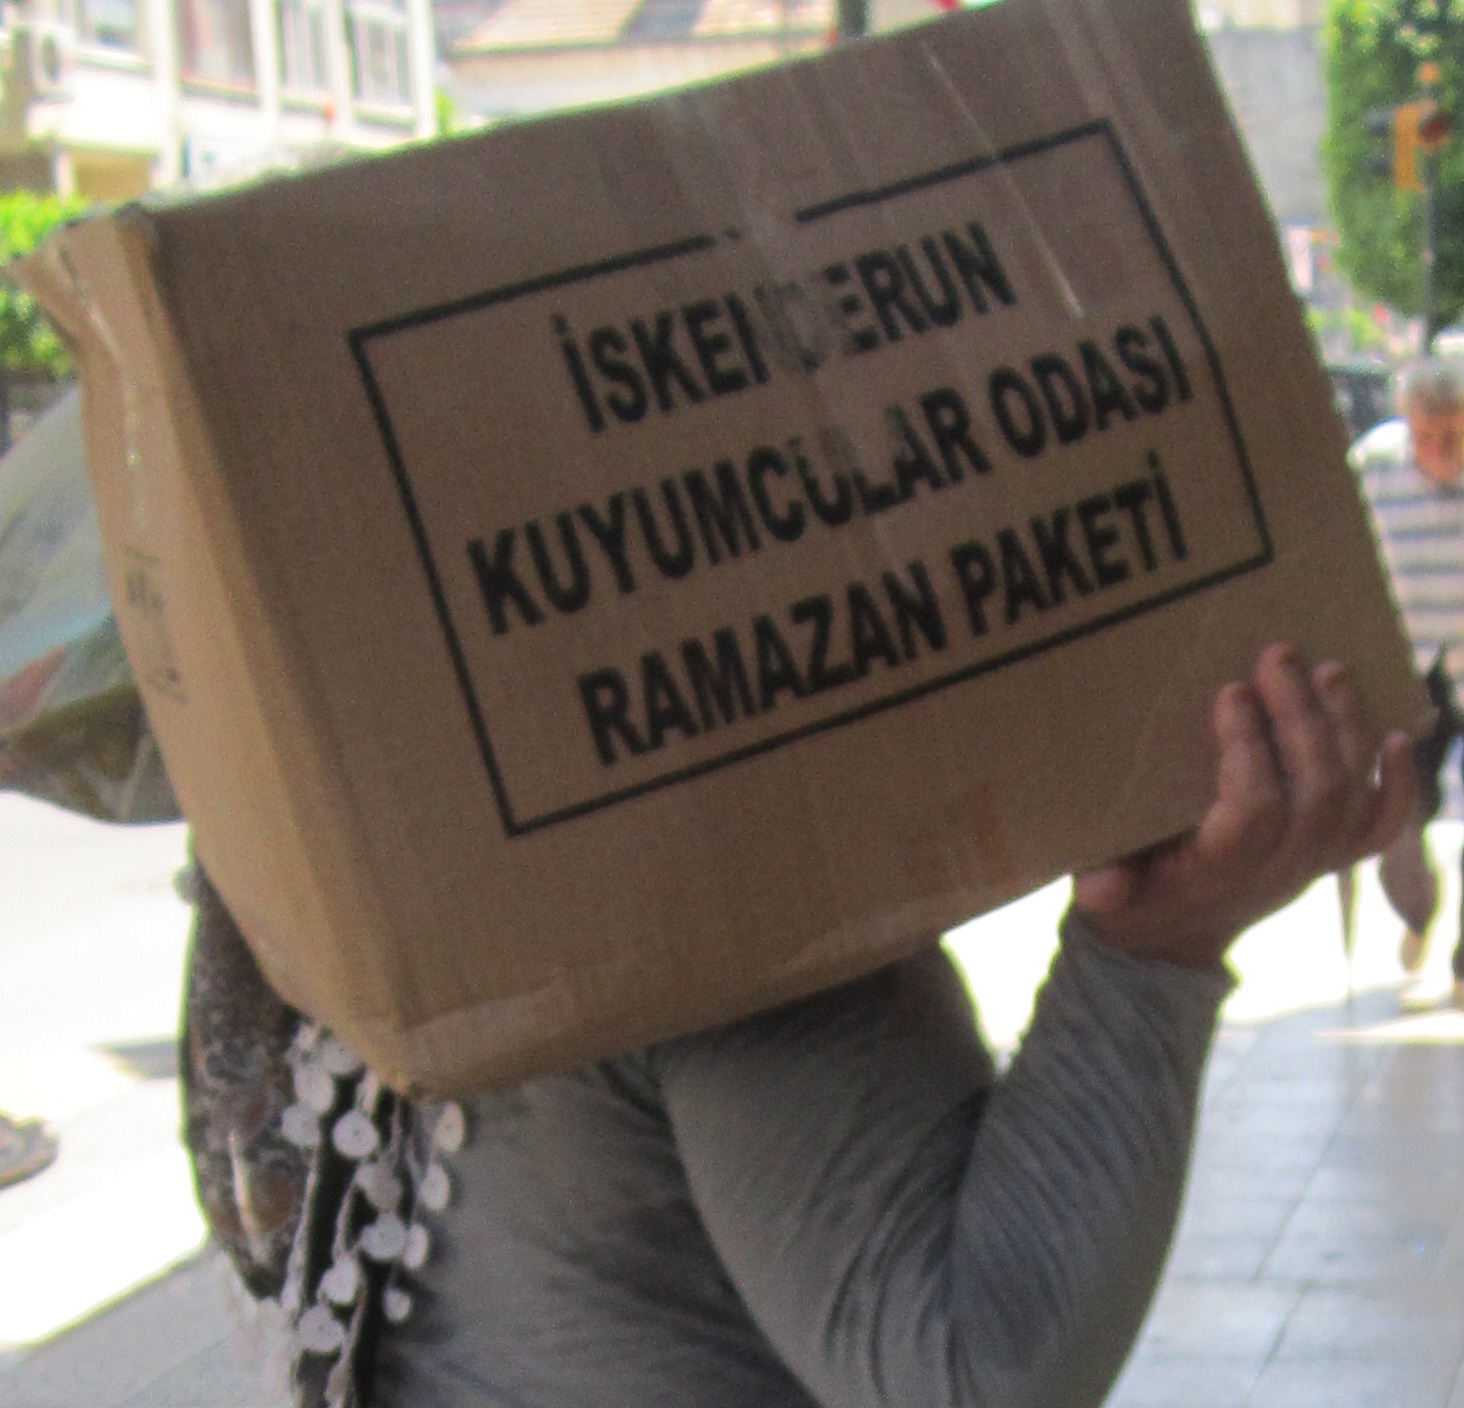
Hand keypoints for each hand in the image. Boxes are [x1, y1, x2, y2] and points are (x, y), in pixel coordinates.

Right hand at [1073, 643, 1415, 968]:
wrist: (1172, 943)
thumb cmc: (1132, 898)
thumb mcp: (1104, 898)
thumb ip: (1102, 887)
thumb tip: (1098, 886)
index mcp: (1219, 871)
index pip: (1255, 809)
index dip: (1250, 749)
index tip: (1231, 692)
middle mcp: (1277, 870)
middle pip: (1316, 792)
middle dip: (1302, 718)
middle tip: (1278, 657)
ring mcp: (1312, 865)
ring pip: (1352, 797)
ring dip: (1346, 729)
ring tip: (1328, 670)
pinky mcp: (1329, 858)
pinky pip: (1382, 825)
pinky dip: (1399, 782)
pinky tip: (1399, 736)